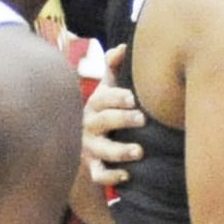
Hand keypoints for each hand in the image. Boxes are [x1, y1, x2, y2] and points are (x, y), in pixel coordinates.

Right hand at [82, 45, 143, 187]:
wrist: (81, 146)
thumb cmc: (103, 111)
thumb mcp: (105, 90)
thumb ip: (113, 67)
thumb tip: (123, 46)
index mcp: (94, 104)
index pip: (103, 99)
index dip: (117, 98)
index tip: (134, 97)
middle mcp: (89, 125)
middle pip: (103, 121)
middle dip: (123, 119)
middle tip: (143, 119)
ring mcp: (89, 148)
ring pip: (102, 150)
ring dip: (120, 151)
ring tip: (140, 151)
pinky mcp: (91, 168)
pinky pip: (99, 175)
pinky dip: (111, 177)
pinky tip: (126, 175)